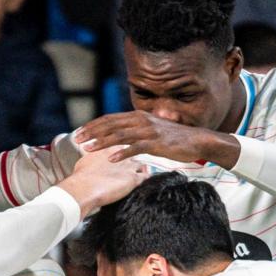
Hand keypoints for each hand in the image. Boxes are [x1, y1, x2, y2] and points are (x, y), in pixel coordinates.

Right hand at [57, 147, 149, 216]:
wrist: (84, 188)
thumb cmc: (80, 177)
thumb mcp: (85, 161)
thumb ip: (92, 157)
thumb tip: (89, 159)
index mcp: (109, 147)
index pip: (123, 142)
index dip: (125, 147)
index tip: (126, 152)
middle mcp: (121, 154)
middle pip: (135, 150)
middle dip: (137, 153)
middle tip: (139, 158)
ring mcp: (129, 166)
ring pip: (142, 162)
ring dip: (142, 166)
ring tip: (143, 170)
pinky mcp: (133, 179)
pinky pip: (146, 175)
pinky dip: (146, 176)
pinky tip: (145, 179)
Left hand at [76, 111, 237, 167]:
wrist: (197, 140)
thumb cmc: (173, 139)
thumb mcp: (152, 131)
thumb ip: (136, 131)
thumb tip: (120, 136)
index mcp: (138, 116)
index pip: (111, 119)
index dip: (94, 125)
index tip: (80, 132)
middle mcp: (141, 120)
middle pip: (112, 125)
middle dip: (93, 132)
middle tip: (78, 140)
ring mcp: (149, 131)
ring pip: (121, 135)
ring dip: (103, 142)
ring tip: (88, 149)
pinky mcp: (156, 142)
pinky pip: (136, 147)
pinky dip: (122, 153)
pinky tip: (111, 159)